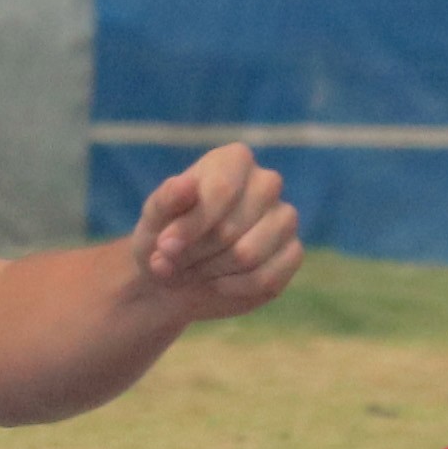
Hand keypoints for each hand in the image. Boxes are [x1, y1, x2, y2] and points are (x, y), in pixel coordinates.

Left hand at [128, 143, 302, 314]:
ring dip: (212, 271)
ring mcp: (284, 218)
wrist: (178, 276)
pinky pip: (266, 278)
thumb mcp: (155, 217)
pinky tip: (218, 283)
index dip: (191, 225)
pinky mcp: (292, 253)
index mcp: (234, 160)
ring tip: (195, 270)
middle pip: (231, 228)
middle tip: (174, 262)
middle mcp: (266, 183)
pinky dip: (233, 288)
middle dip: (196, 253)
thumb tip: (186, 185)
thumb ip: (167, 199)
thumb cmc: (166, 236)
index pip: (222, 190)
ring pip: (248, 255)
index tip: (164, 246)